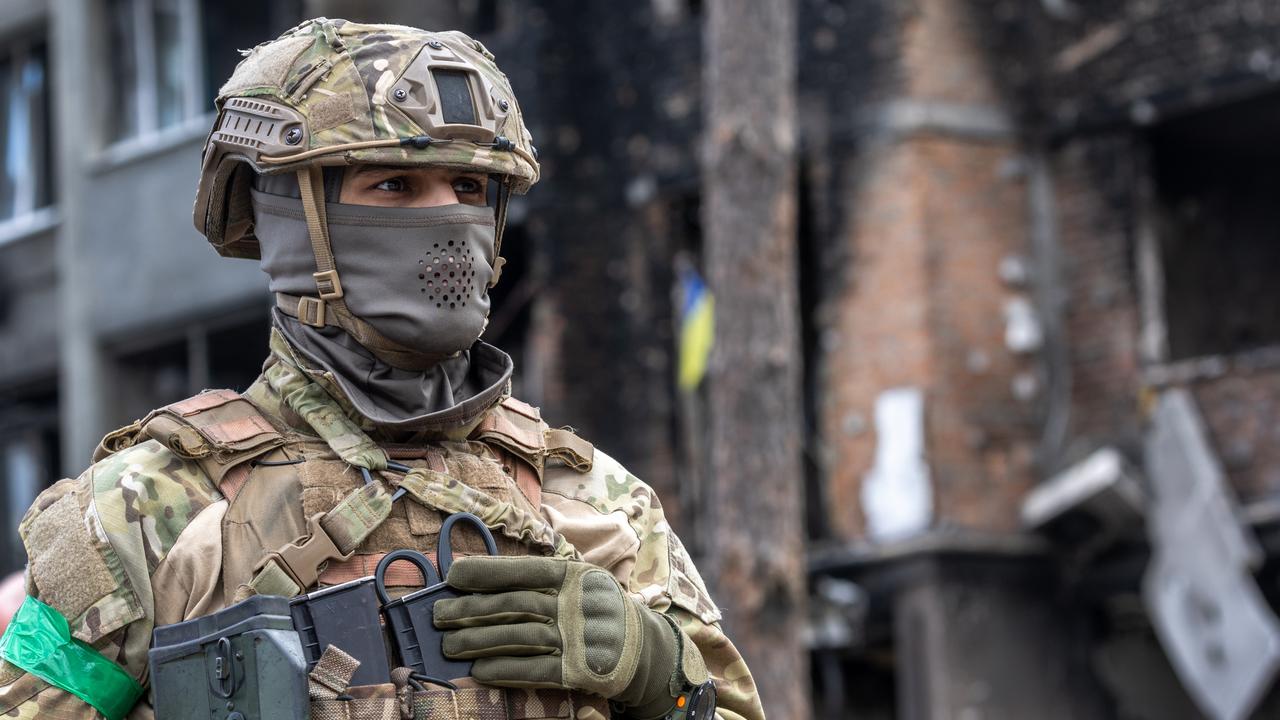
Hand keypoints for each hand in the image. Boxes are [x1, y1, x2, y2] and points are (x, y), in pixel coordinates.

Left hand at [433, 556, 706, 717]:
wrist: (643, 649)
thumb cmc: (595, 611)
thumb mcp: (577, 586)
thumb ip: (539, 583)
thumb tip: (480, 582)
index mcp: (577, 576)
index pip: (527, 570)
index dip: (489, 571)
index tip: (453, 576)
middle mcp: (579, 604)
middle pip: (517, 604)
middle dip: (473, 610)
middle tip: (439, 616)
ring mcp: (582, 638)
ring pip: (522, 637)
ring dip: (481, 641)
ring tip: (450, 646)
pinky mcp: (582, 671)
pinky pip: (537, 670)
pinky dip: (506, 670)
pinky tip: (480, 670)